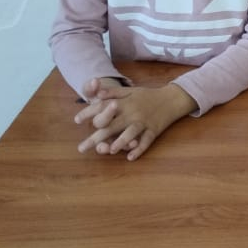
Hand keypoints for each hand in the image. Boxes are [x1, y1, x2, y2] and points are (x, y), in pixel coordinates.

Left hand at [74, 78, 195, 160]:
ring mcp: (144, 122)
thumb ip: (112, 92)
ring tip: (109, 150)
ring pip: (131, 132)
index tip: (76, 120)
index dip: (89, 113)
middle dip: (97, 137)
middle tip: (82, 148)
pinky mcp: (154, 130)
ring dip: (121, 141)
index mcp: (124, 103)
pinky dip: (139, 149)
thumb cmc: (147, 96)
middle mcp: (132, 113)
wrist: (171, 98)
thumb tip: (96, 95)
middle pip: (113, 125)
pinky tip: (130, 157)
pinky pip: (146, 141)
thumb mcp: (129, 91)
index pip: (104, 107)